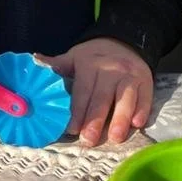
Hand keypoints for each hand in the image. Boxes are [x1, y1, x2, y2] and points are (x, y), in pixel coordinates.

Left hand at [36, 37, 152, 145]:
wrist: (124, 40)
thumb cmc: (94, 56)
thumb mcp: (74, 56)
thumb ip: (56, 65)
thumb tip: (34, 62)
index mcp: (89, 64)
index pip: (83, 90)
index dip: (77, 110)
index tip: (71, 128)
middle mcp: (111, 69)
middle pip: (102, 97)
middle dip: (95, 119)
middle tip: (89, 140)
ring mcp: (130, 75)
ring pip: (125, 98)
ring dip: (120, 118)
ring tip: (115, 137)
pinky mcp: (147, 81)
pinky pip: (145, 97)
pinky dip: (142, 110)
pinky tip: (137, 124)